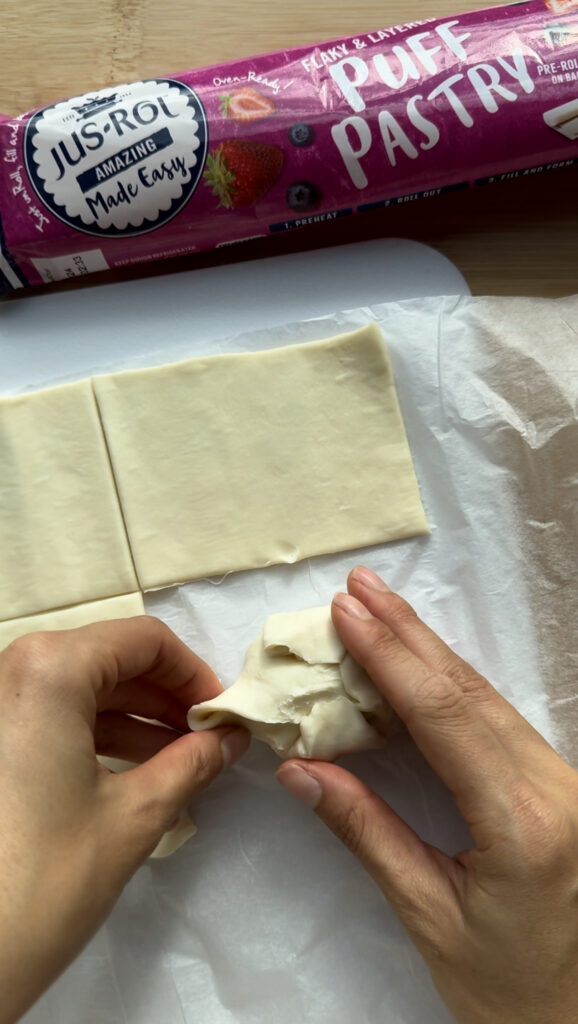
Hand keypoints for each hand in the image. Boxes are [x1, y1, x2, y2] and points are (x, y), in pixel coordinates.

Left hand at [0, 617, 248, 1023]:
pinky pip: (51, 714)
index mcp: (50, 669)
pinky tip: (135, 771)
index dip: (195, 674)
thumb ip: (192, 763)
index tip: (222, 713)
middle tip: (208, 737)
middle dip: (165, 696)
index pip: (145, 640)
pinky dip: (96, 733)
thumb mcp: (134, 816)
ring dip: (135, 716)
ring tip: (181, 759)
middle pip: (111, 658)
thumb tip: (228, 738)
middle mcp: (13, 670)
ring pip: (81, 686)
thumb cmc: (41, 882)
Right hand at [277, 567, 577, 1023]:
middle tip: (359, 587)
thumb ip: (367, 834)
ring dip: (430, 652)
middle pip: (470, 691)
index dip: (392, 656)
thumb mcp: (432, 917)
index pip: (445, 716)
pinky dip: (453, 686)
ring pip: (489, 699)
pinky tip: (423, 663)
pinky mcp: (562, 787)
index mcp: (524, 821)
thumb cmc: (511, 992)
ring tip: (382, 608)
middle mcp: (556, 787)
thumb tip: (300, 770)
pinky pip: (501, 722)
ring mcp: (567, 782)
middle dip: (409, 634)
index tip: (348, 612)